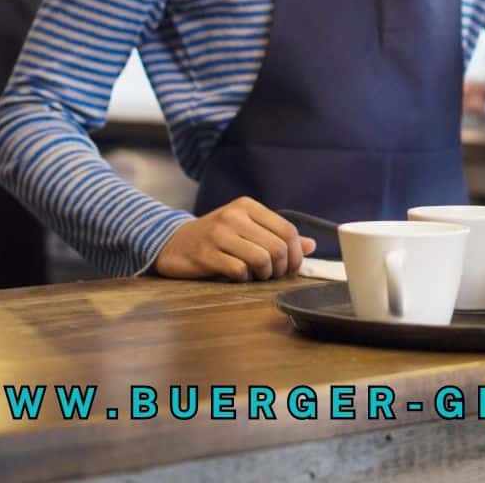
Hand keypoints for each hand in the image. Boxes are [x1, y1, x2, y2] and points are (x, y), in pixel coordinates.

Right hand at [153, 196, 313, 280]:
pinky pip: (239, 271)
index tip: (291, 267)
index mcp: (248, 206)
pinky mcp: (206, 254)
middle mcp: (234, 216)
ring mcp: (219, 234)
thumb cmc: (216, 237)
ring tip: (257, 275)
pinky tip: (238, 276)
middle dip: (281, 268)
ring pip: (262, 259)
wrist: (174, 242)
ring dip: (264, 275)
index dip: (296, 254)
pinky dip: (244, 279)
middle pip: (277, 247)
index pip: (287, 229)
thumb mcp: (246, 229)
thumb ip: (277, 235)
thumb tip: (310, 245)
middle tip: (274, 275)